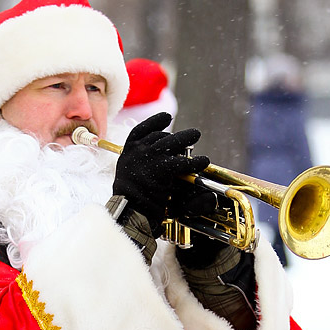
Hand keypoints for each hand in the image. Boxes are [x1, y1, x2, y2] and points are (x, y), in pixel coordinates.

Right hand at [113, 112, 211, 233]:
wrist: (129, 212)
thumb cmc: (130, 203)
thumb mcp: (128, 180)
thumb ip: (140, 169)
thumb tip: (155, 169)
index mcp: (126, 154)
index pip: (141, 131)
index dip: (154, 123)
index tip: (166, 118)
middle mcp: (136, 152)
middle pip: (159, 137)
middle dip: (174, 136)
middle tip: (188, 134)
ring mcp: (149, 157)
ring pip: (172, 142)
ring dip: (186, 138)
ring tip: (196, 135)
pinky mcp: (162, 167)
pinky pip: (183, 162)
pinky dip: (195, 162)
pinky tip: (203, 161)